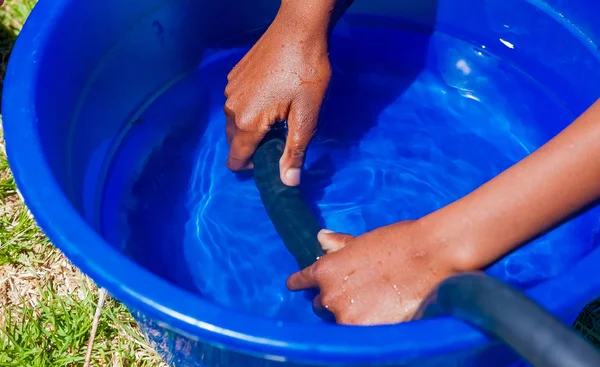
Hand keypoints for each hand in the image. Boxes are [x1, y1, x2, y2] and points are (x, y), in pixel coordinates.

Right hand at [224, 5, 331, 185]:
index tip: (270, 163)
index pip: (236, 159)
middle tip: (281, 138)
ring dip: (252, 127)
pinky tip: (272, 97)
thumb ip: (294, 152)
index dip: (250, 168)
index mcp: (247, 122)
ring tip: (279, 117)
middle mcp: (232, 108)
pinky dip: (250, 108)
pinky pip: (237, 103)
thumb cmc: (307, 74)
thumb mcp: (306, 117)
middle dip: (253, 147)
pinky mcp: (234, 76)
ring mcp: (230, 90)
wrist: (299, 30)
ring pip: (235, 122)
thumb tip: (289, 183)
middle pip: (234, 141)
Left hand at [286, 221, 459, 324]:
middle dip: (334, 301)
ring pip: (341, 322)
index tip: (295, 286)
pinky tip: (383, 318)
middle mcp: (329, 295)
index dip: (299, 283)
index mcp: (325, 270)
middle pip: (321, 305)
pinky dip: (368, 328)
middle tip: (356, 295)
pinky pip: (359, 335)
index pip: (302, 280)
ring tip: (374, 306)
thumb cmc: (396, 242)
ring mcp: (346, 316)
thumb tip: (321, 238)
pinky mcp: (365, 332)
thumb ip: (339, 246)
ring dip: (352, 316)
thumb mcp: (361, 241)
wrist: (425, 255)